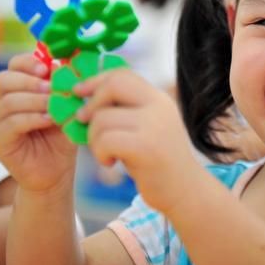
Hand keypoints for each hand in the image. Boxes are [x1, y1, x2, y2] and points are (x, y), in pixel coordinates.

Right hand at [0, 53, 77, 192]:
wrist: (57, 171)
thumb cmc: (62, 136)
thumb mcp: (68, 106)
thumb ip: (67, 86)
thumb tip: (75, 60)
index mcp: (19, 90)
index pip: (14, 66)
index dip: (29, 62)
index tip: (49, 68)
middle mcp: (3, 103)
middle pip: (4, 79)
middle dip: (30, 80)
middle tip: (52, 87)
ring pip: (8, 101)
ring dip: (35, 100)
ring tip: (54, 105)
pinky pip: (10, 124)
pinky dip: (31, 118)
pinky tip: (48, 120)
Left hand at [74, 68, 199, 212]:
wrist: (184, 190)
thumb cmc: (157, 161)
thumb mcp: (146, 128)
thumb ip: (125, 111)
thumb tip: (85, 97)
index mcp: (159, 99)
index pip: (123, 74)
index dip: (96, 80)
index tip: (79, 92)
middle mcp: (159, 106)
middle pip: (113, 85)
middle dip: (91, 102)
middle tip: (82, 120)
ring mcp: (155, 125)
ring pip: (102, 118)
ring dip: (93, 138)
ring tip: (104, 153)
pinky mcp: (146, 147)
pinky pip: (105, 140)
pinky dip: (99, 152)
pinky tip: (110, 163)